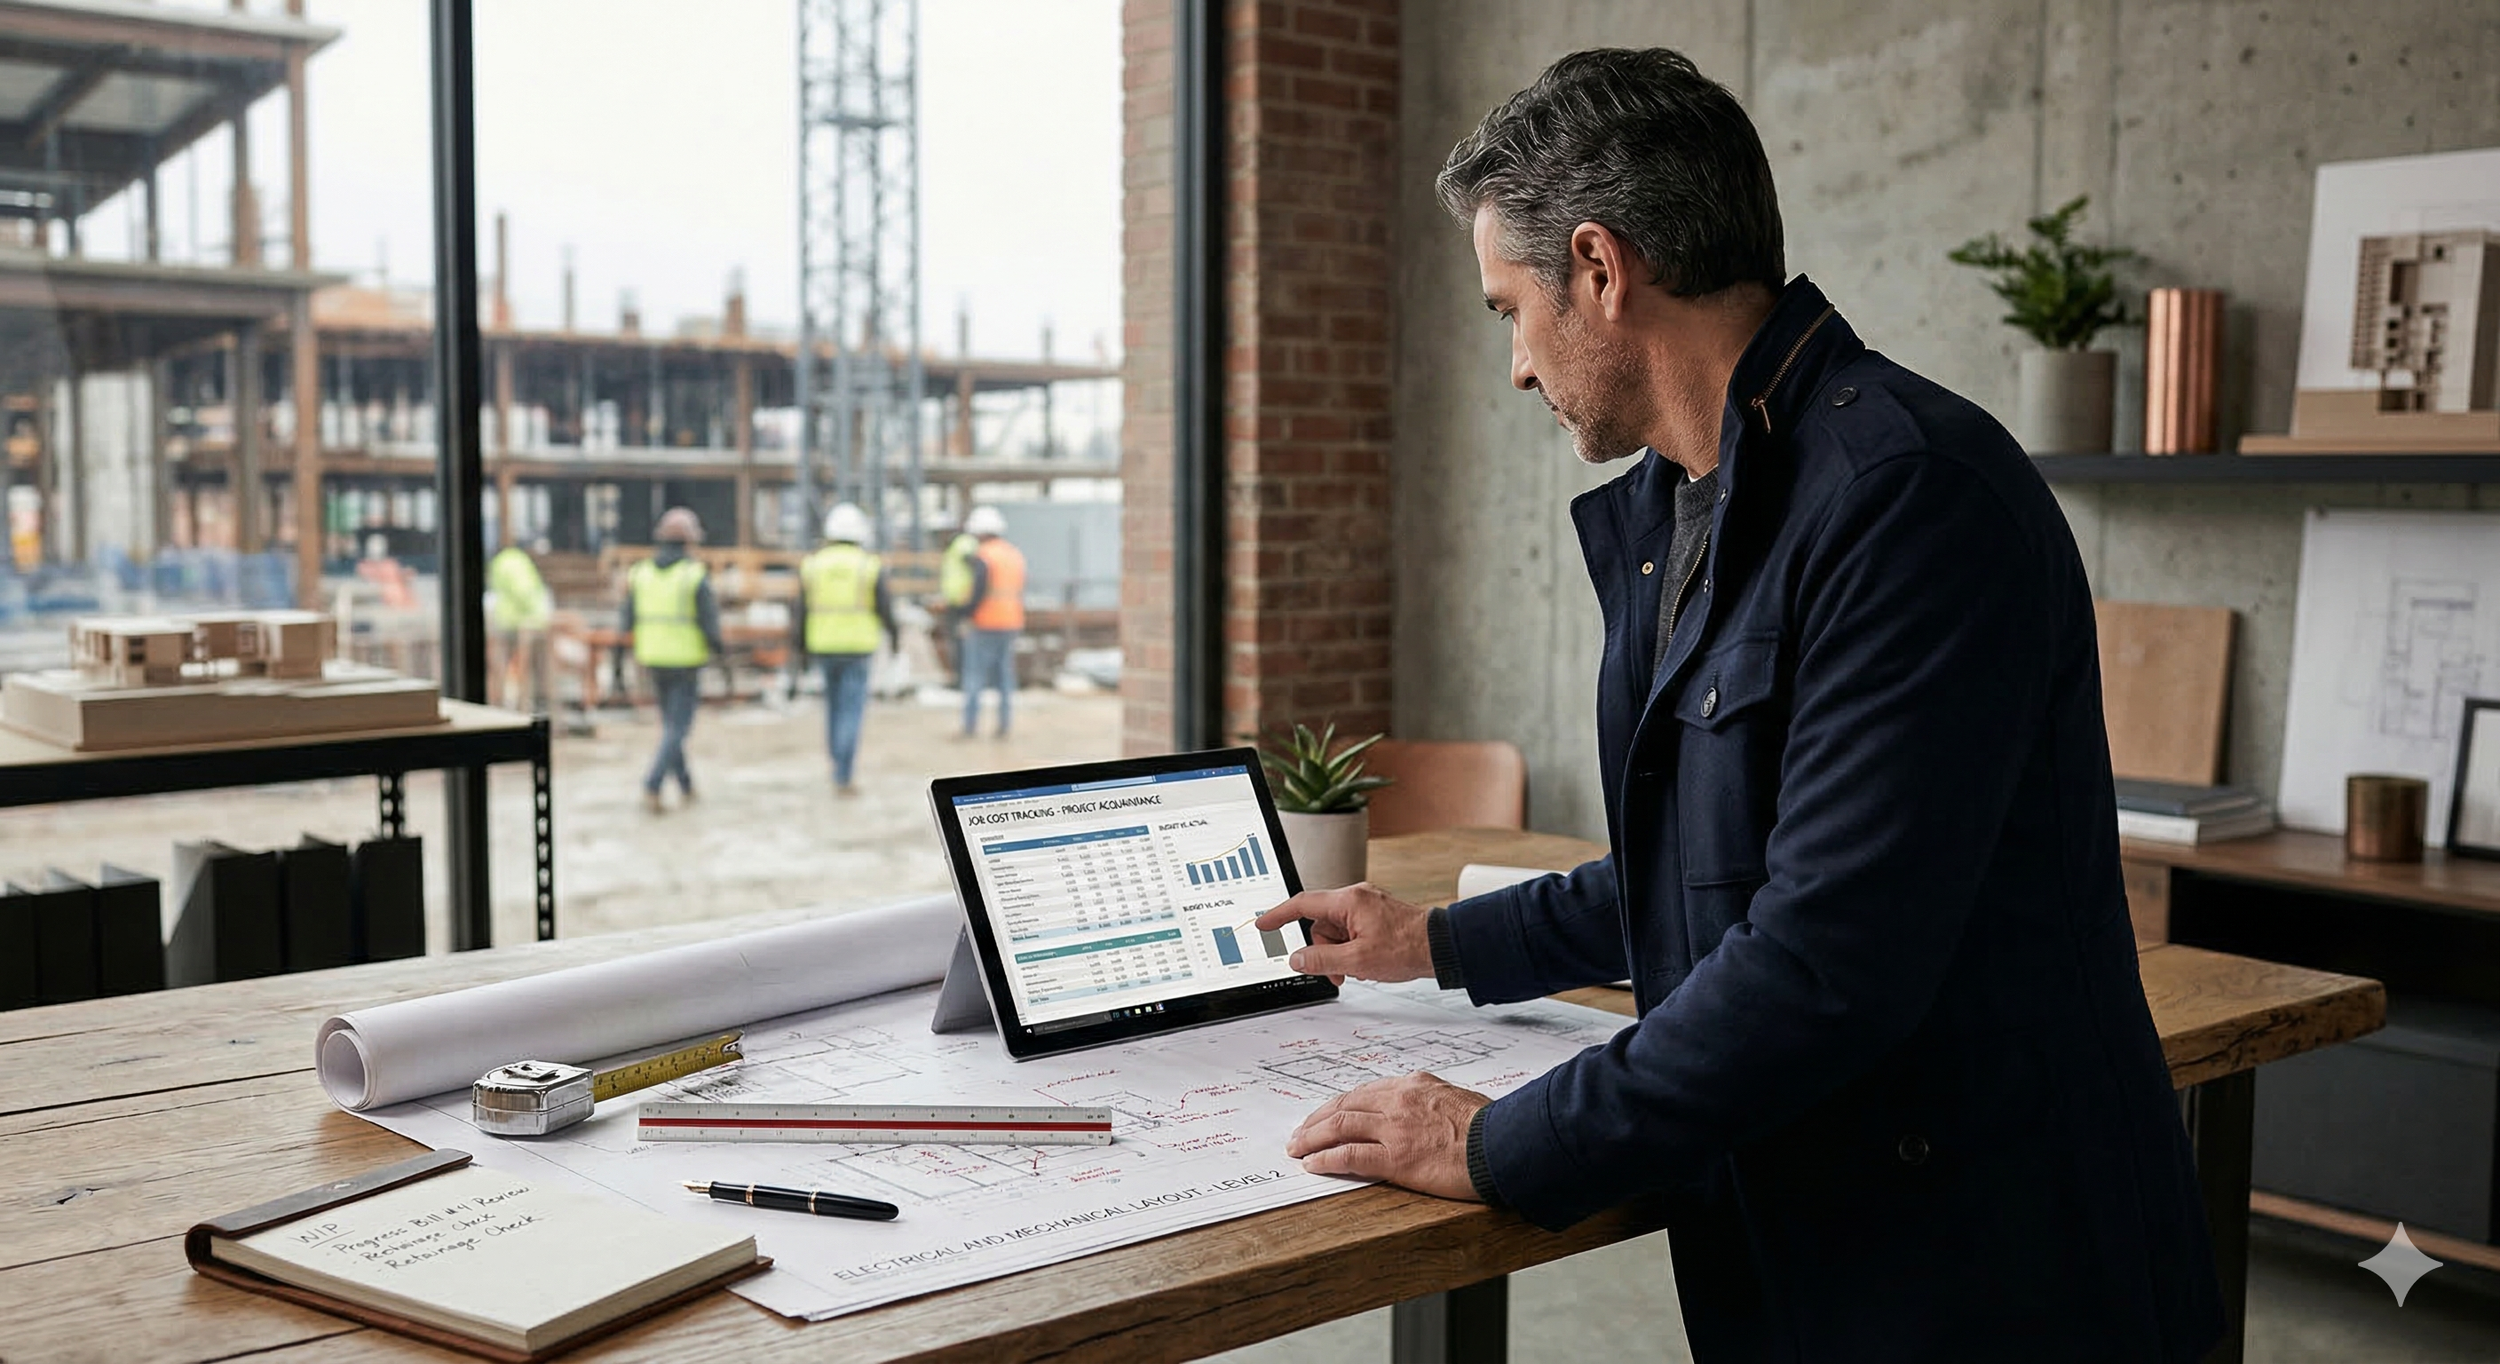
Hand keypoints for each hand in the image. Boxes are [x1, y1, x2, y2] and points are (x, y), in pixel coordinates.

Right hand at [1255, 883, 1432, 984]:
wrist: (1440, 947)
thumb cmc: (1407, 948)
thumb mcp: (1357, 960)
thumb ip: (1321, 959)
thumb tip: (1297, 959)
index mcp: (1349, 901)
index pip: (1302, 904)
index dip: (1278, 915)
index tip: (1263, 924)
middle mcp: (1356, 897)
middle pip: (1320, 924)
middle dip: (1324, 951)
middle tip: (1338, 973)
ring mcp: (1367, 905)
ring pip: (1335, 931)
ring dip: (1340, 953)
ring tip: (1358, 969)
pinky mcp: (1375, 915)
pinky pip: (1351, 931)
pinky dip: (1352, 948)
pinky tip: (1366, 962)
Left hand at [1285, 1073, 1489, 1200]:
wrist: (1505, 1143)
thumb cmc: (1491, 1126)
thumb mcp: (1456, 1100)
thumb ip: (1430, 1103)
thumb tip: (1419, 1115)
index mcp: (1414, 1086)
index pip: (1364, 1093)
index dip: (1339, 1105)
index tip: (1326, 1115)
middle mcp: (1399, 1101)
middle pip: (1344, 1106)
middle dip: (1317, 1120)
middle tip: (1300, 1133)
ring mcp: (1396, 1129)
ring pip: (1340, 1126)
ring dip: (1312, 1138)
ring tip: (1297, 1148)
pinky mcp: (1397, 1158)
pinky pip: (1350, 1156)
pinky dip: (1326, 1159)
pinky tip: (1313, 1165)